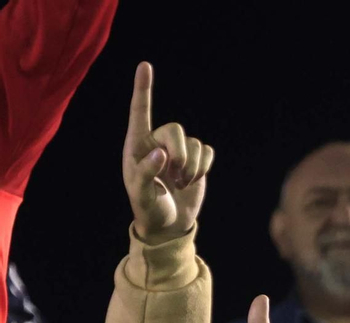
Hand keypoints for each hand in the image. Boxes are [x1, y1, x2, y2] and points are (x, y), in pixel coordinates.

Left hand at [122, 63, 213, 243]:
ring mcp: (178, 150)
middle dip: (181, 154)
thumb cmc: (148, 208)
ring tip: (181, 184)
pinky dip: (203, 167)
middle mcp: (157, 141)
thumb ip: (147, 173)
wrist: (169, 224)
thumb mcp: (141, 194)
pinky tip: (192, 181)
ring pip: (194, 143)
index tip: (145, 65)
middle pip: (175, 129)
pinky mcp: (196, 159)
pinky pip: (207, 151)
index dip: (143, 88)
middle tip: (176, 176)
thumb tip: (162, 155)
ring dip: (192, 167)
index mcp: (137, 144)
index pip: (140, 111)